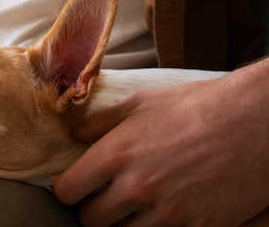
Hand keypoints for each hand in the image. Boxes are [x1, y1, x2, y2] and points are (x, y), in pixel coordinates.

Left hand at [53, 59, 268, 225]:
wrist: (256, 121)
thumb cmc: (196, 106)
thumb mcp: (142, 103)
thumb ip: (100, 122)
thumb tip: (74, 134)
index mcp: (116, 154)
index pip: (67, 192)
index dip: (68, 191)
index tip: (75, 188)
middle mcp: (137, 187)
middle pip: (90, 221)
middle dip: (92, 211)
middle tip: (104, 199)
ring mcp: (168, 213)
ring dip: (123, 224)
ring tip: (134, 206)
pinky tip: (163, 212)